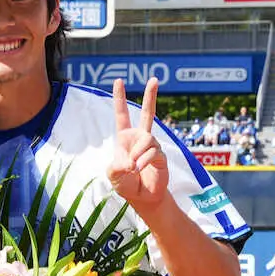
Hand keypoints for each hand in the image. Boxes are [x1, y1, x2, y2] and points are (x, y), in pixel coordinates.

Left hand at [108, 77, 168, 209]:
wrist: (143, 196)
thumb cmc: (126, 183)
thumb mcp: (113, 174)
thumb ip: (117, 165)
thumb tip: (131, 161)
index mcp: (124, 137)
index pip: (121, 114)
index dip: (119, 98)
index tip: (119, 81)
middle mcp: (139, 137)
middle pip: (147, 113)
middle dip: (150, 96)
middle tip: (154, 79)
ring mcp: (152, 145)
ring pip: (146, 139)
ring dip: (137, 154)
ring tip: (134, 167)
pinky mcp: (161, 154)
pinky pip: (152, 152)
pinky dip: (144, 161)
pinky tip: (140, 169)